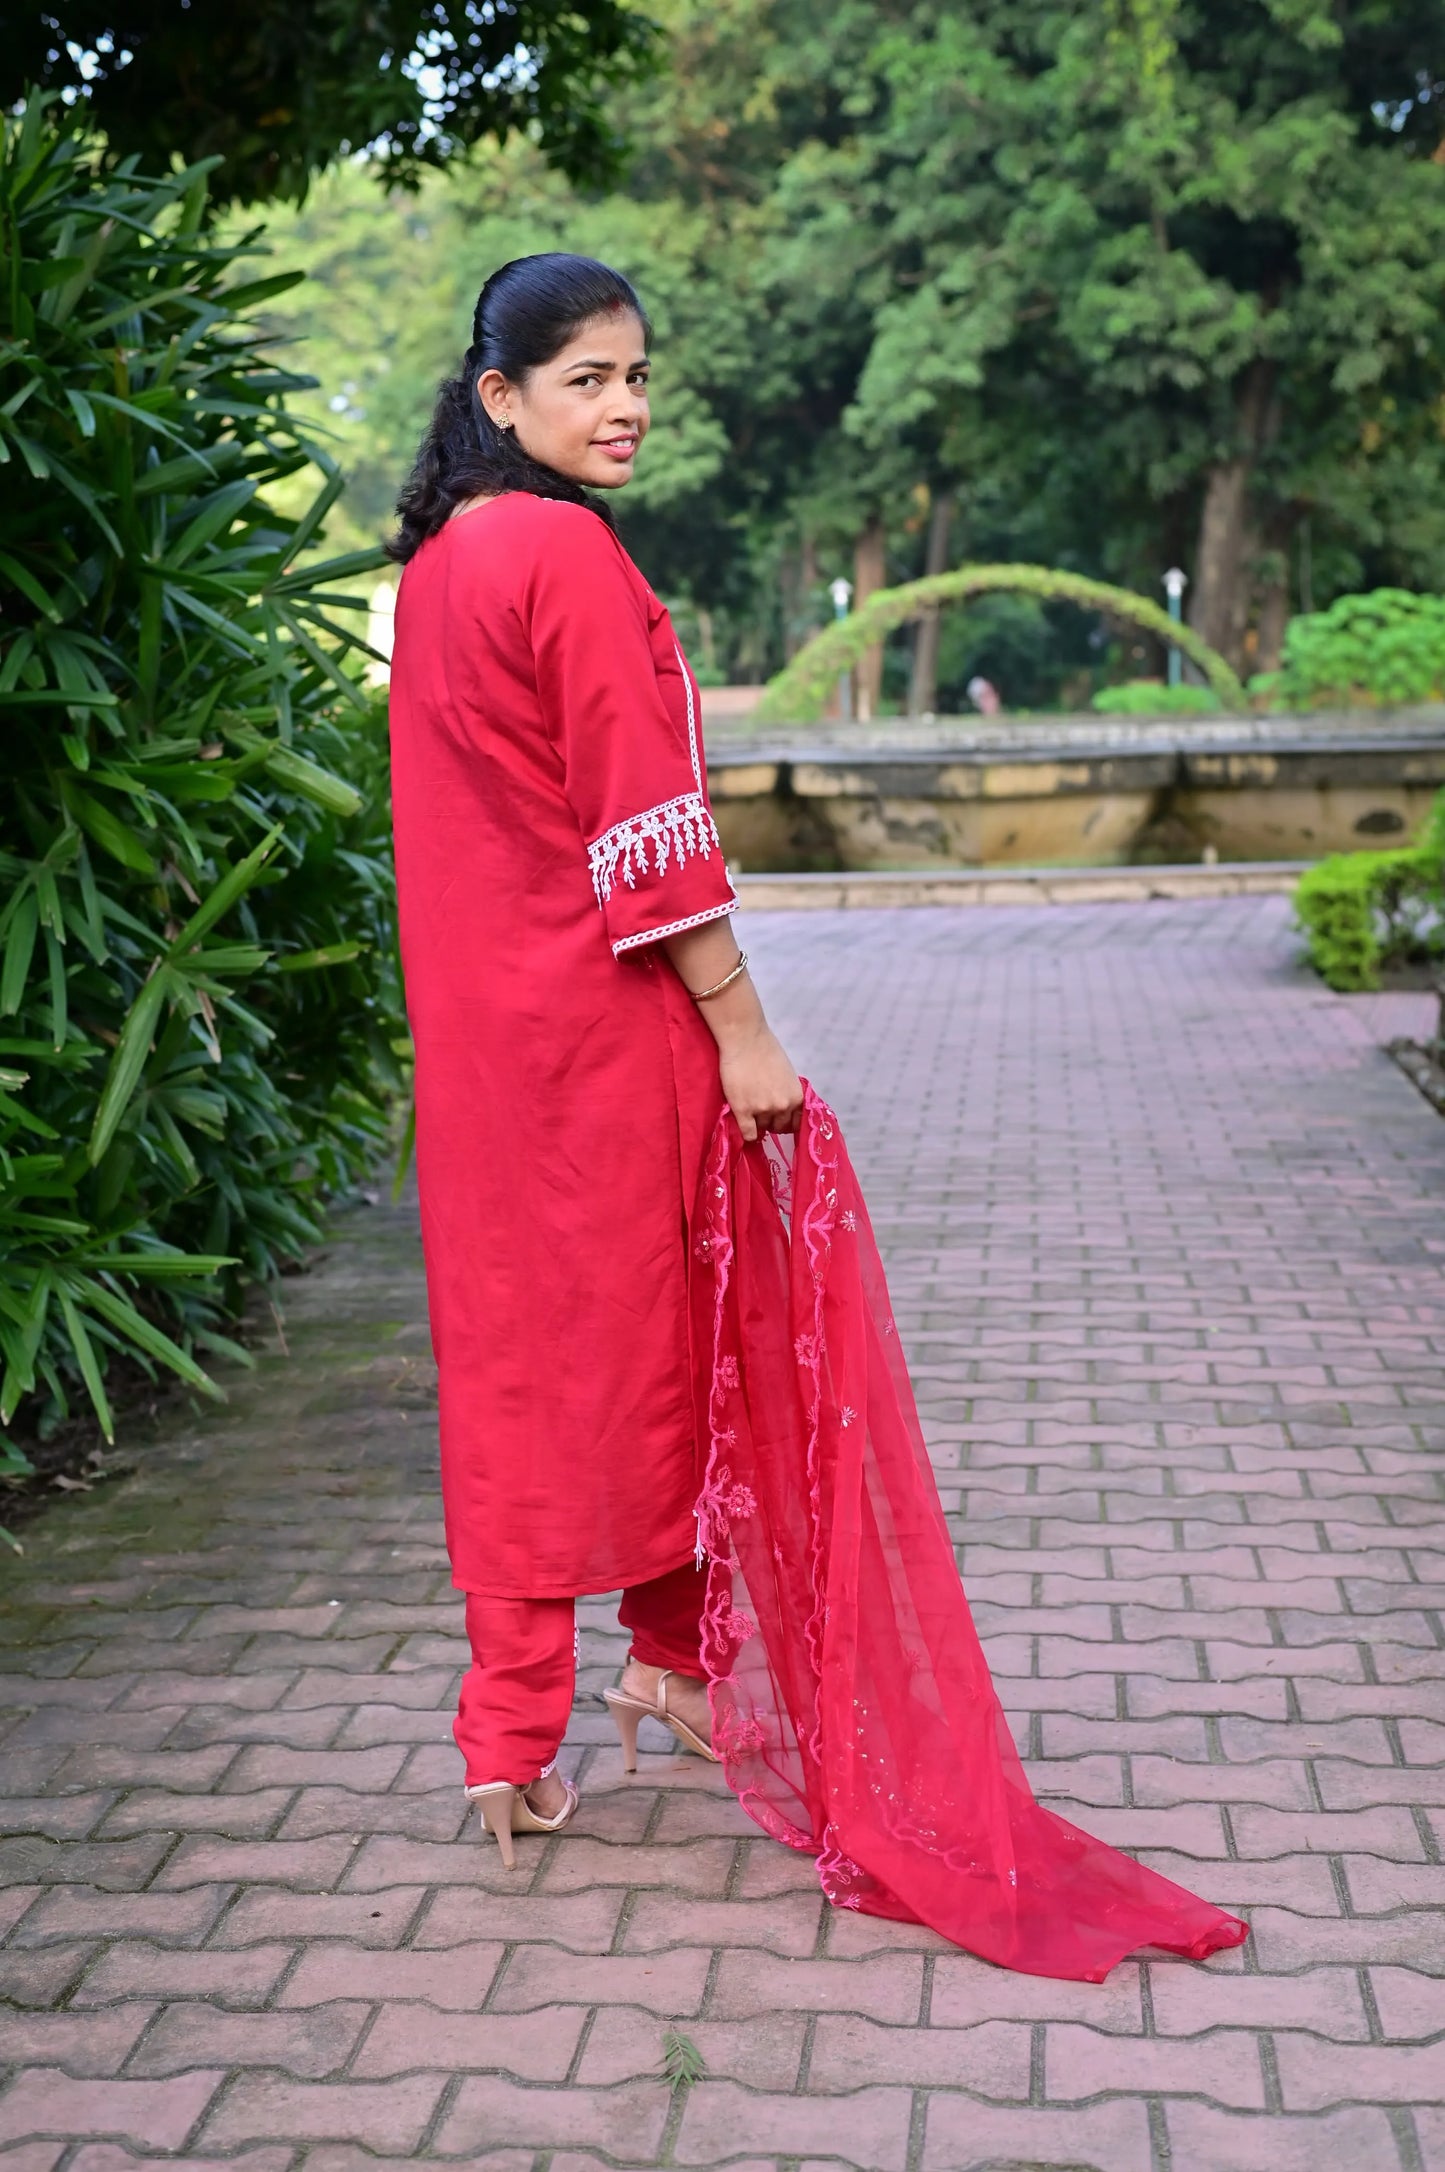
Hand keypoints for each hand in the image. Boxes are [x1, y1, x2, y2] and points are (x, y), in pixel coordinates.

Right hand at [718, 1024, 803, 1141]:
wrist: (744, 1039)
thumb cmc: (765, 1050)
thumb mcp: (786, 1074)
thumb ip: (786, 1092)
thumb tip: (782, 1107)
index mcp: (796, 1097)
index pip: (796, 1123)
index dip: (787, 1122)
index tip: (779, 1120)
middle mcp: (783, 1106)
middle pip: (778, 1127)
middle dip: (771, 1122)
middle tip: (761, 1113)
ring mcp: (763, 1110)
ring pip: (762, 1129)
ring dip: (757, 1123)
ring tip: (749, 1110)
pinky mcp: (743, 1110)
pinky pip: (748, 1133)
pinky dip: (747, 1134)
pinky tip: (744, 1126)